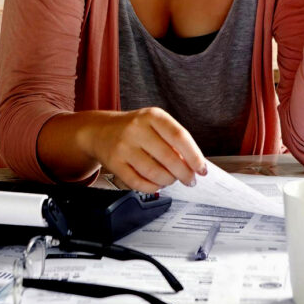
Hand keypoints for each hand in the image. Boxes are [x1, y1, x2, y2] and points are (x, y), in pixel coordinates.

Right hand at [82, 107, 207, 192]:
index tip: (202, 169)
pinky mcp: (114, 163)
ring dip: (169, 181)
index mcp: (152, 116)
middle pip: (169, 158)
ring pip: (155, 173)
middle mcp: (136, 129)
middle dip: (184, 173)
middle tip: (190, 180)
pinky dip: (153, 187)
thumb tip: (194, 164)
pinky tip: (157, 183)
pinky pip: (138, 183)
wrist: (100, 130)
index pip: (179, 136)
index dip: (194, 156)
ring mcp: (123, 146)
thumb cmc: (135, 128)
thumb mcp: (154, 123)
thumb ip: (174, 139)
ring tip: (171, 179)